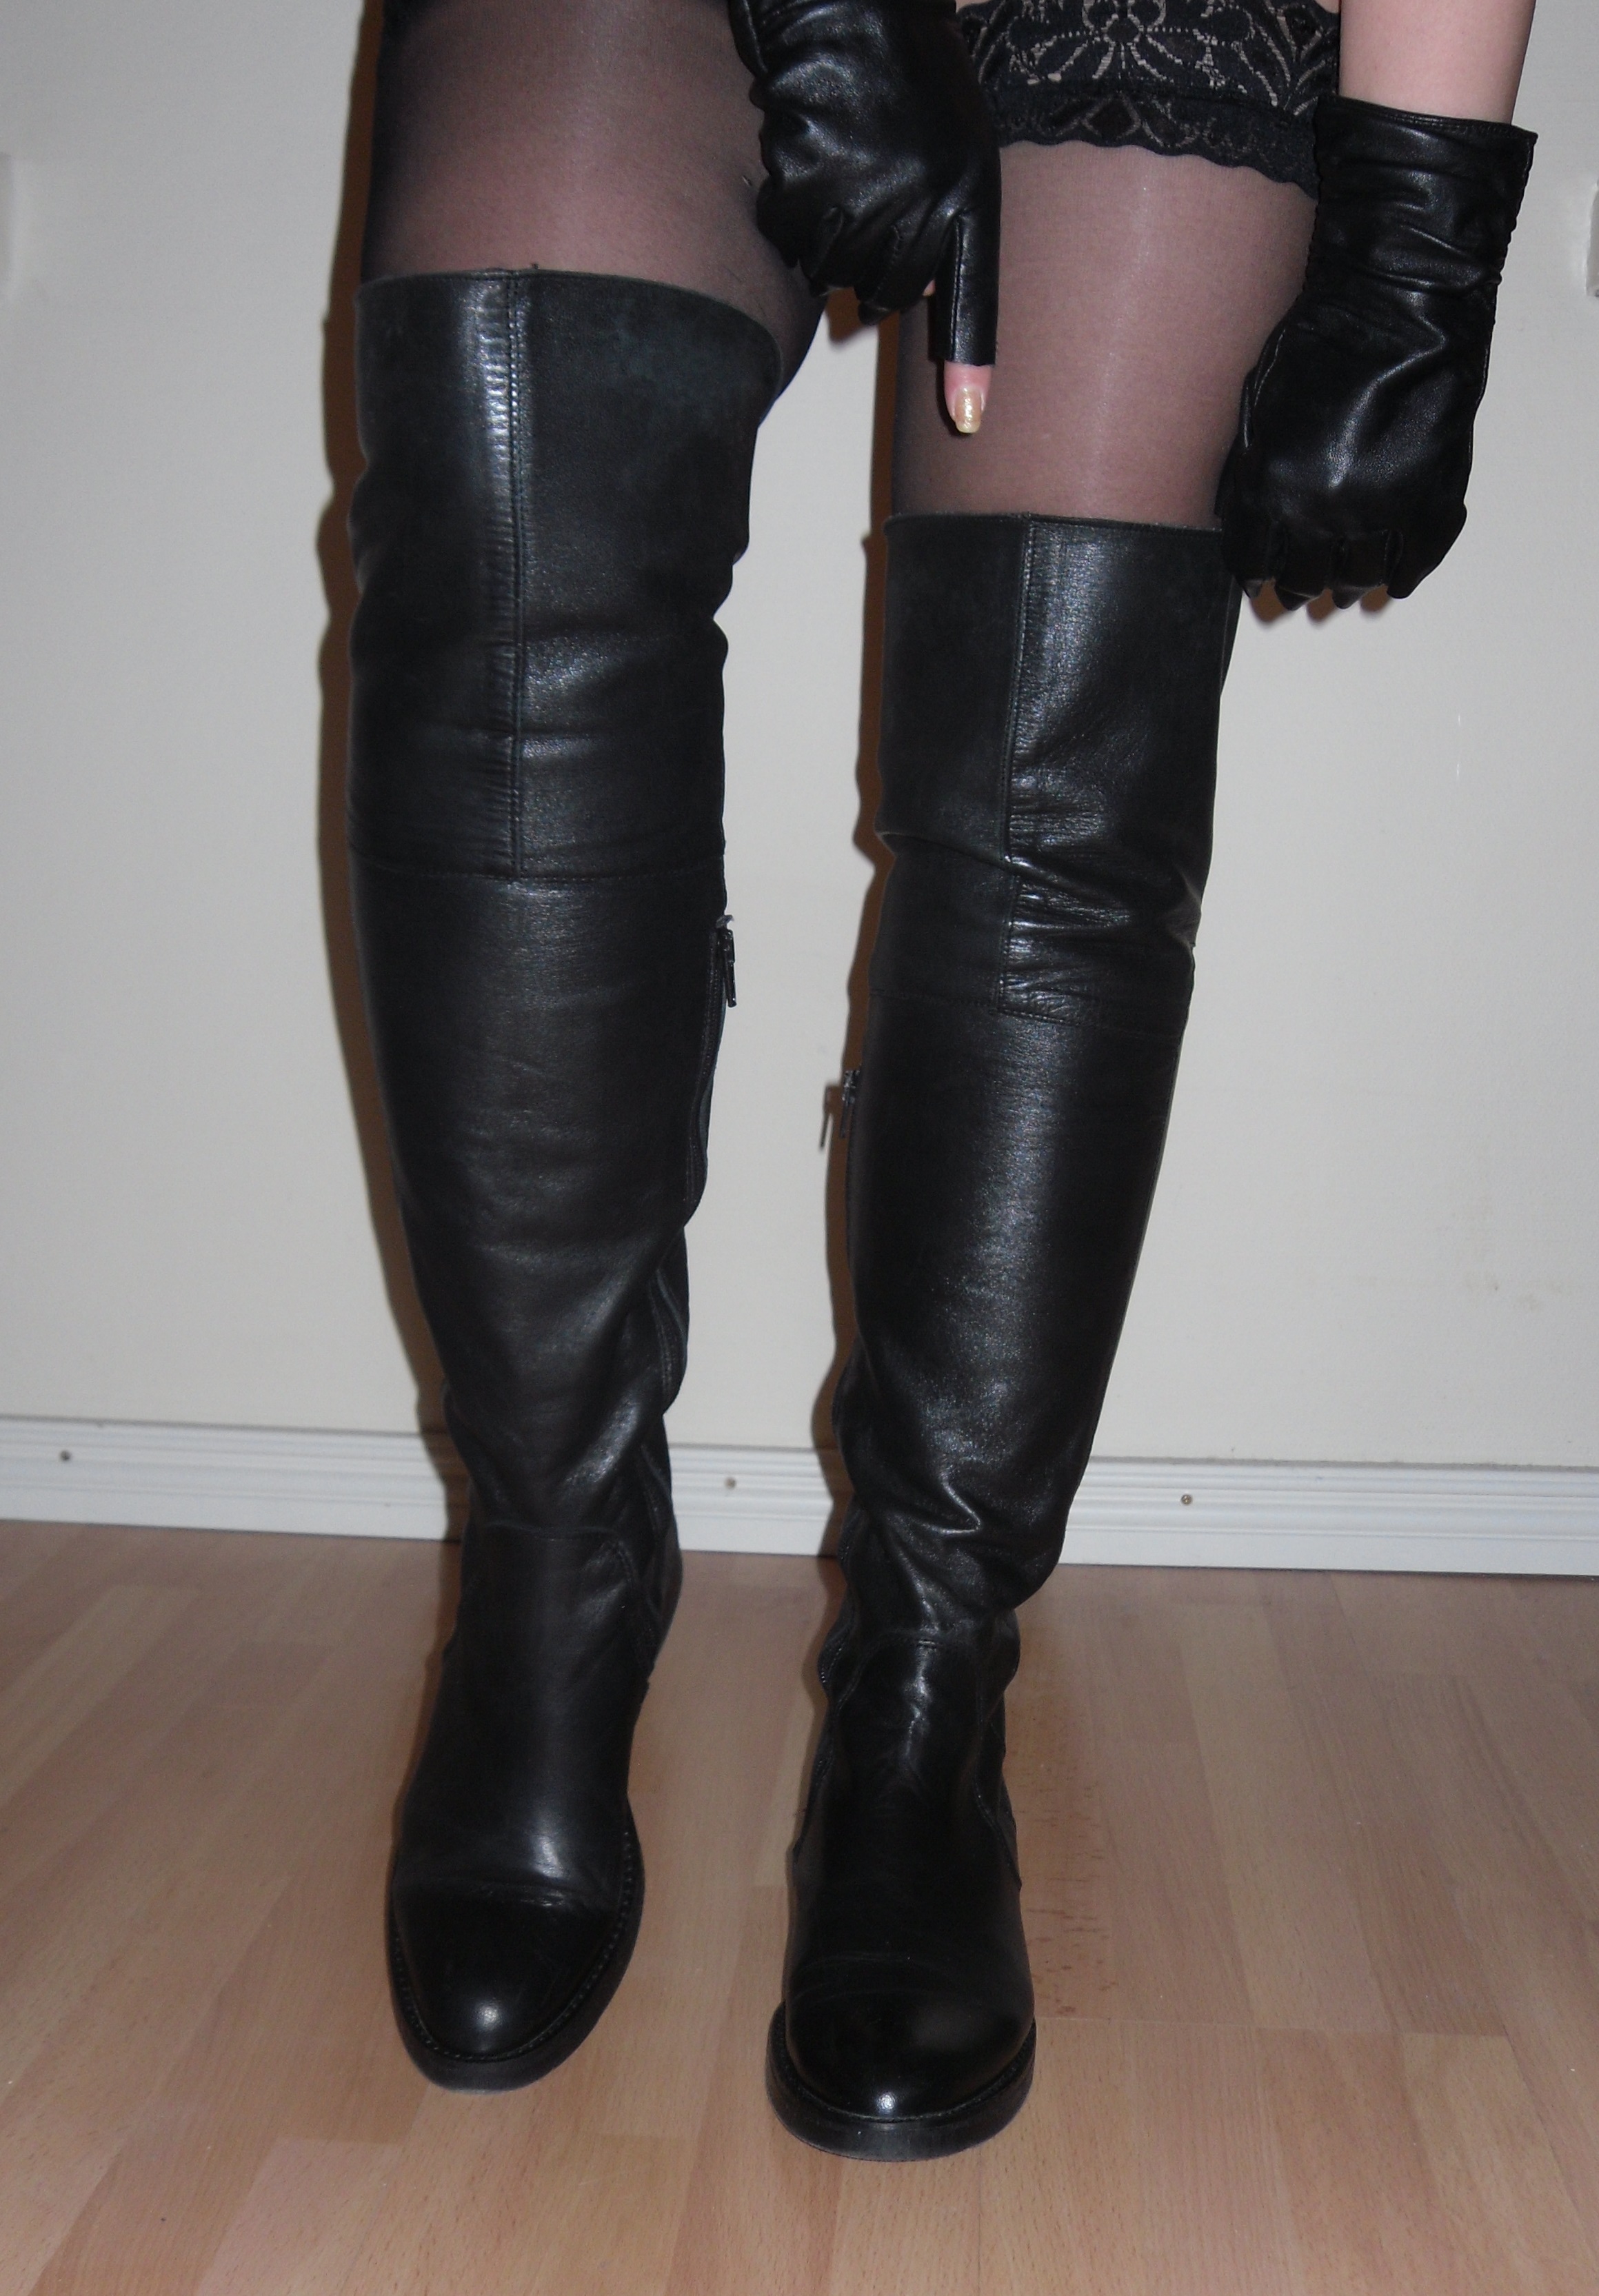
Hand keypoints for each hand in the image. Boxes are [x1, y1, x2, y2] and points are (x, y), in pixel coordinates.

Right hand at [729, 0, 999, 412]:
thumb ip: (947, 219)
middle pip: (884, 293)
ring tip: (840, 163)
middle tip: (868, 193)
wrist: (856, 3)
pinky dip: (789, 208)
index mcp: (971, 192)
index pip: (972, 293)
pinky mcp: (810, 177)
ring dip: (826, 234)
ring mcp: (866, 192)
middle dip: (870, 262)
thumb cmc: (911, 75)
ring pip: (833, 269)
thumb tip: (914, 290)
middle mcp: (925, 199)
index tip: (967, 421)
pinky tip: (806, 154)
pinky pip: (792, 235)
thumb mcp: (959, 142)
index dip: (969, 360)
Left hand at [1216, 96, 1533, 607]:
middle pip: (1306, 578)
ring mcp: (1383, 508)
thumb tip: (1238, 516)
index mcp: (1273, 488)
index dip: (1255, 572)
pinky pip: (1418, 558)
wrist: (1400, 304)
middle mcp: (1325, 511)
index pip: (1253, 562)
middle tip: (1303, 580)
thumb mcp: (1256, 404)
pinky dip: (1406, 572)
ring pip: (1360, 577)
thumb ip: (1246, 468)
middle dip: (1300, 582)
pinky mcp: (1433, 495)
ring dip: (1350, 582)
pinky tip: (1394, 577)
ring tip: (1346, 579)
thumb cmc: (1324, 339)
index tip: (1261, 573)